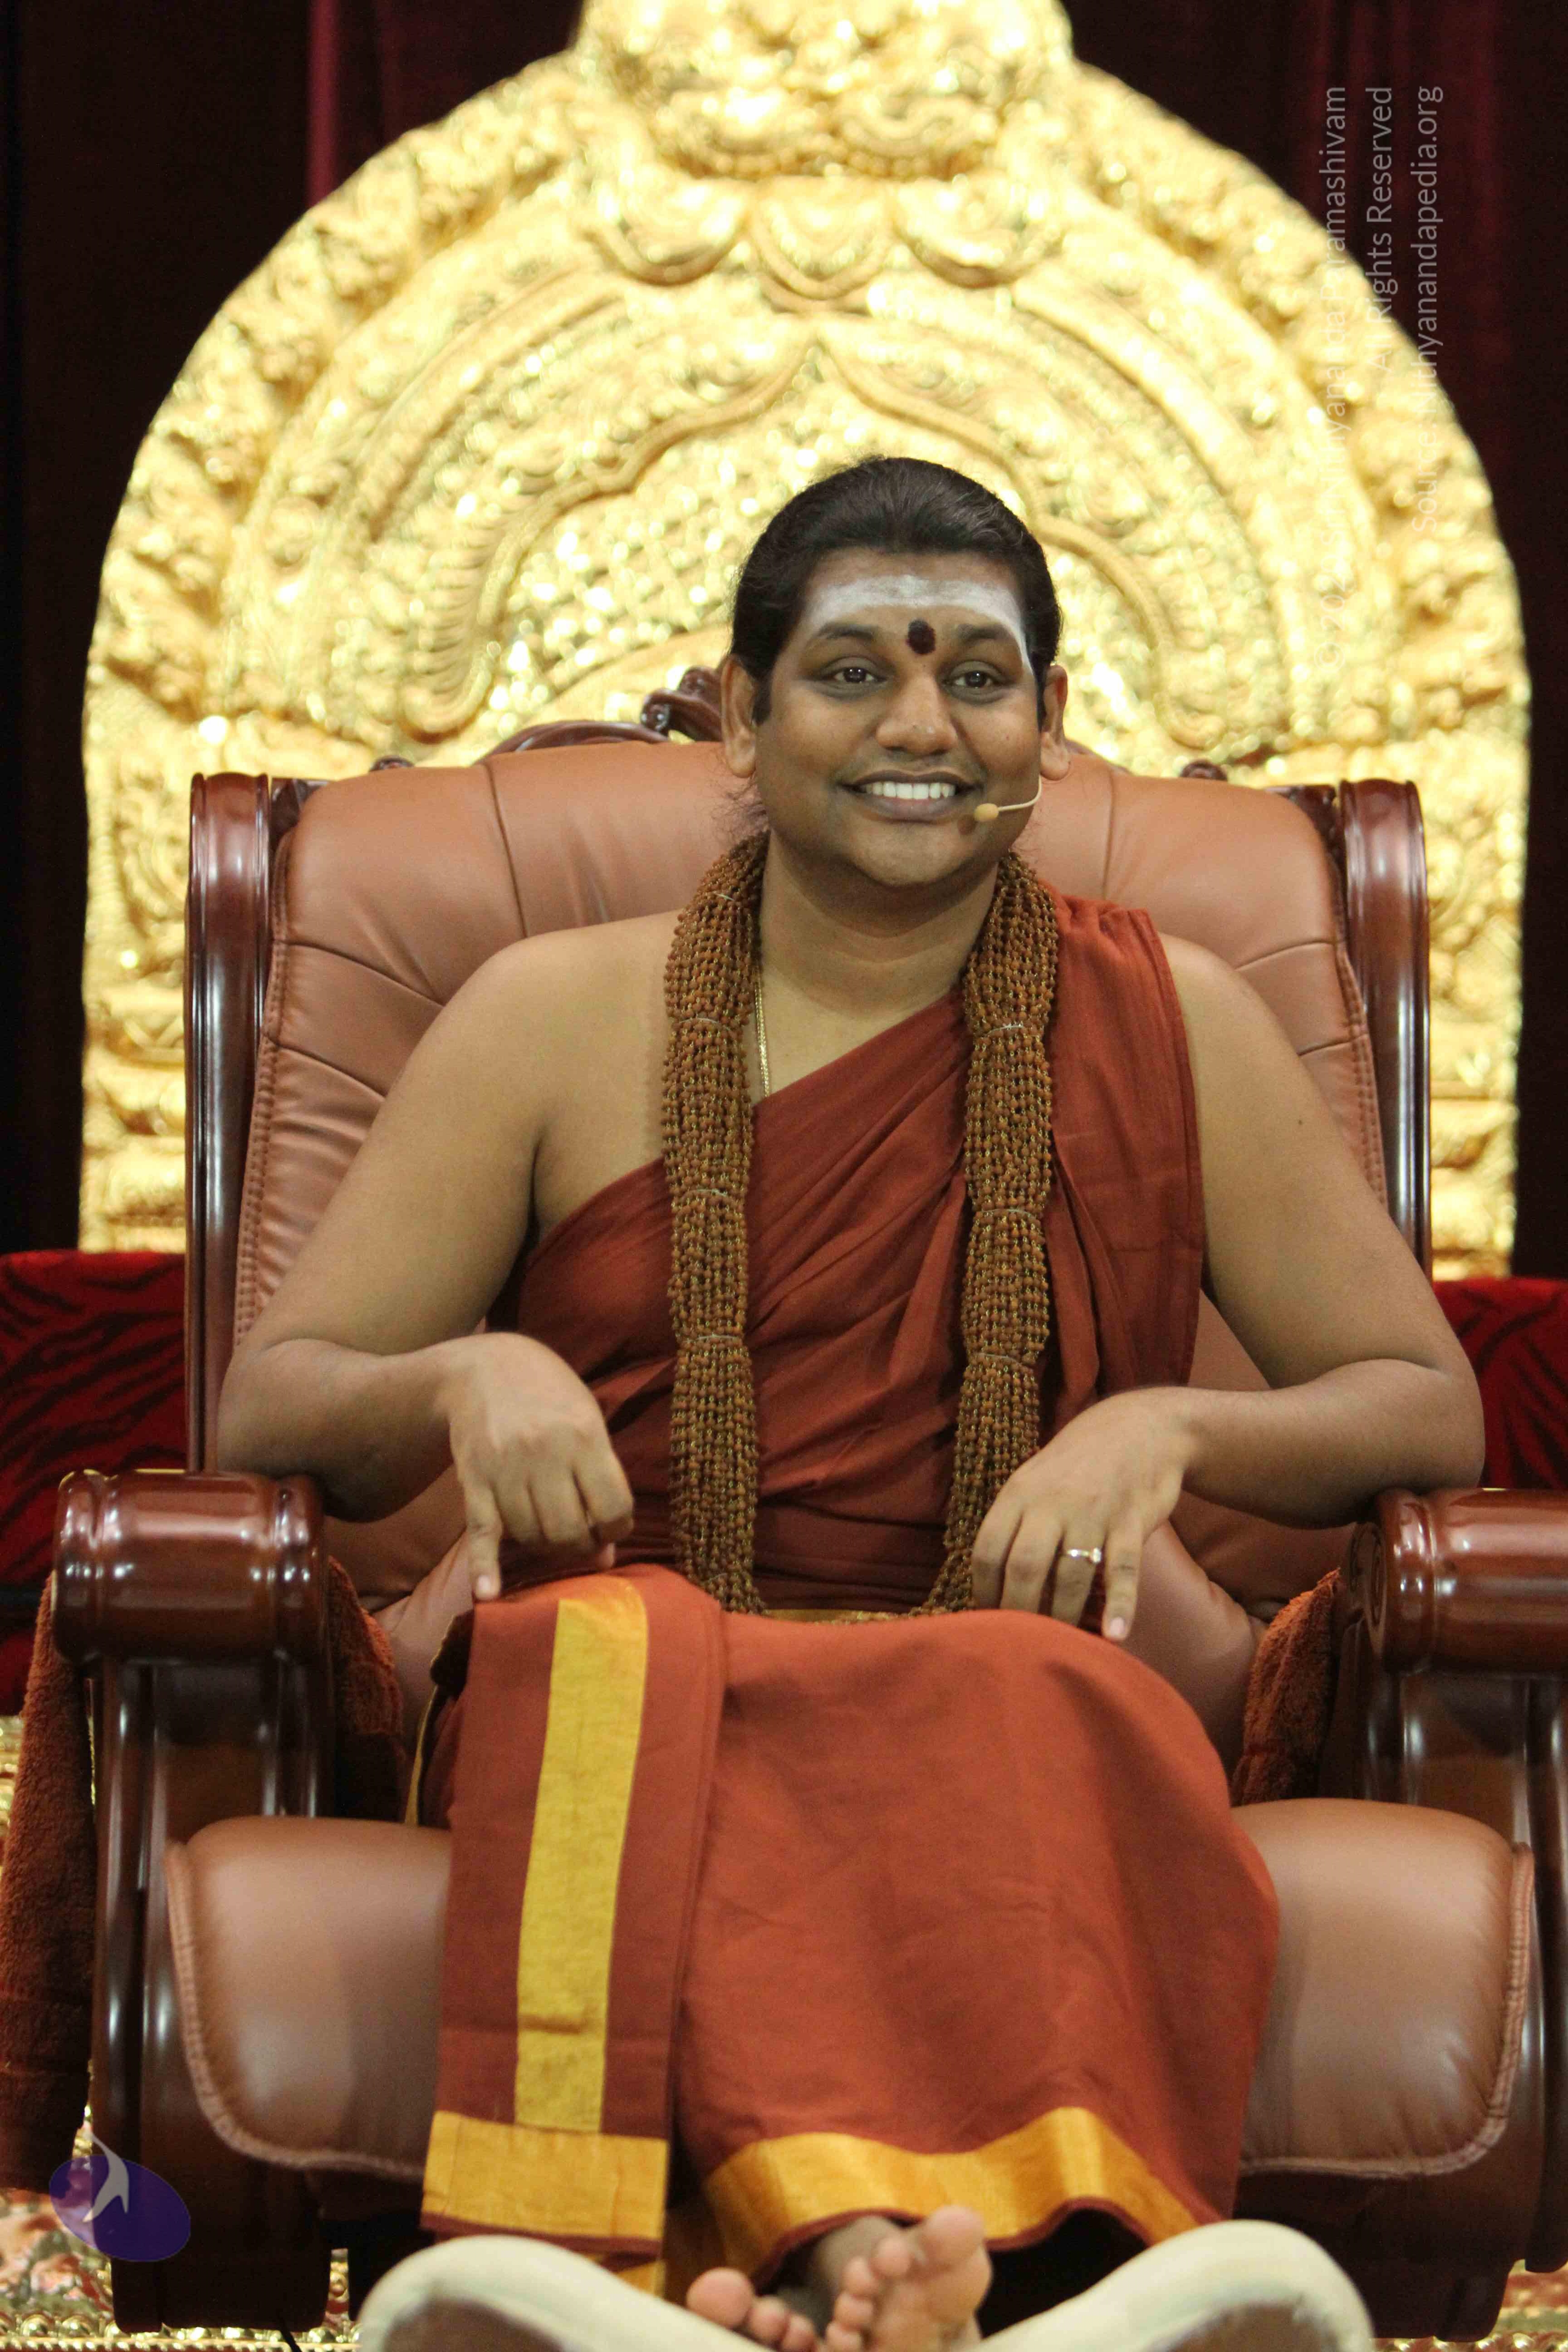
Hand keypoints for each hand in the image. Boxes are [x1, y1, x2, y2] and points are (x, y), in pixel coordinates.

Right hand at [438, 1334, 635, 1603]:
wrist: (482, 1368)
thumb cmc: (549, 1397)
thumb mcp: (586, 1423)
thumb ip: (602, 1483)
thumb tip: (608, 1555)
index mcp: (583, 1435)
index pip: (613, 1507)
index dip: (616, 1528)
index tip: (609, 1524)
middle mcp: (545, 1452)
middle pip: (569, 1531)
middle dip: (579, 1544)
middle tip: (578, 1534)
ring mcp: (505, 1468)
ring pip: (530, 1536)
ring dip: (542, 1545)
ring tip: (547, 1528)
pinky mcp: (473, 1479)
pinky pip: (481, 1531)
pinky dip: (484, 1566)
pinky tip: (487, 1593)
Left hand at [969, 1389, 1194, 1639]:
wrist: (1141, 1428)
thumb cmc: (1078, 1465)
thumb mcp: (1035, 1480)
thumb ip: (1015, 1523)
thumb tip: (991, 1581)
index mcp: (1020, 1493)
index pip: (988, 1549)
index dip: (983, 1591)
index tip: (985, 1621)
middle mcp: (1053, 1503)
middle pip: (1025, 1566)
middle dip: (1018, 1611)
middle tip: (1020, 1645)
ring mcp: (1094, 1512)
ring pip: (1071, 1574)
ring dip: (1064, 1615)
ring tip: (1061, 1646)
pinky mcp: (1132, 1521)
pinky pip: (1123, 1569)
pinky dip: (1120, 1605)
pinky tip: (1114, 1637)